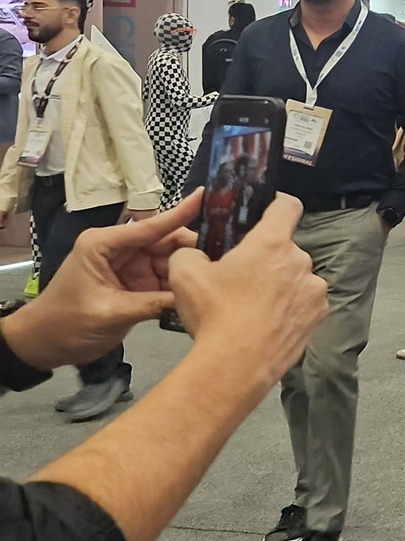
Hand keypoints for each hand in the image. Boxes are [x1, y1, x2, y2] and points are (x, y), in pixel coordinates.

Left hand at [1, 192, 202, 367]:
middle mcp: (120, 249)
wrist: (43, 344)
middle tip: (225, 260)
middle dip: (192, 251)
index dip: (179, 213)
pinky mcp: (136, 285)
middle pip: (166, 243)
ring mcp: (130, 267)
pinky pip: (166, 282)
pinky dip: (181, 288)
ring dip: (189, 272)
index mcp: (104, 244)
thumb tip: (191, 297)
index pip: (149, 227)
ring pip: (170, 263)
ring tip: (219, 279)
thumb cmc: (66, 323)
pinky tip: (201, 291)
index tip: (205, 196)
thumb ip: (150, 304)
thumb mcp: (108, 313)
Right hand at [166, 194, 329, 386]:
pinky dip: (290, 308)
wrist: (237, 363)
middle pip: (285, 249)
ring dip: (280, 285)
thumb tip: (198, 254)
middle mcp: (301, 261)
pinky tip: (267, 323)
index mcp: (272, 243)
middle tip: (241, 279)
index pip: (287, 206)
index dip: (277, 204)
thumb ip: (191, 252)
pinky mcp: (319, 315)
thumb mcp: (185, 274)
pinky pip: (304, 302)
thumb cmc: (214, 313)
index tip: (267, 212)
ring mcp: (315, 290)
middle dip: (266, 259)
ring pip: (296, 278)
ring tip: (253, 308)